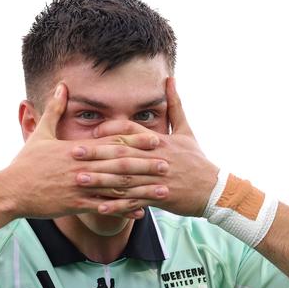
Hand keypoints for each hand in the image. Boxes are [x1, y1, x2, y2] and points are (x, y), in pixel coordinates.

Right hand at [4, 83, 170, 218]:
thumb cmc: (26, 163)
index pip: (111, 143)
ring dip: (141, 189)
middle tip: (168, 163)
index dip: (135, 140)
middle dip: (145, 164)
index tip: (155, 138)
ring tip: (161, 190)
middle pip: (119, 165)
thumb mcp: (40, 133)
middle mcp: (82, 167)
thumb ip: (54, 110)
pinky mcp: (75, 205)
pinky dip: (123, 209)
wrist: (11, 190)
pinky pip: (104, 207)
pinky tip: (139, 211)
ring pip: (116, 187)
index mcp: (76, 149)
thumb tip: (61, 86)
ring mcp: (80, 187)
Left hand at [73, 77, 218, 216]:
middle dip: (97, 154)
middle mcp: (156, 159)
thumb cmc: (197, 159)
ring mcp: (156, 179)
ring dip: (101, 180)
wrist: (215, 189)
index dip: (111, 130)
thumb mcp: (187, 130)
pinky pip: (134, 202)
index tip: (91, 132)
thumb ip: (175, 105)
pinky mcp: (159, 198)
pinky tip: (99, 208)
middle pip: (122, 154)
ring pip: (124, 179)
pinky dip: (117, 206)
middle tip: (74, 153)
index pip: (132, 131)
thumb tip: (170, 79)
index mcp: (160, 141)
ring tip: (80, 181)